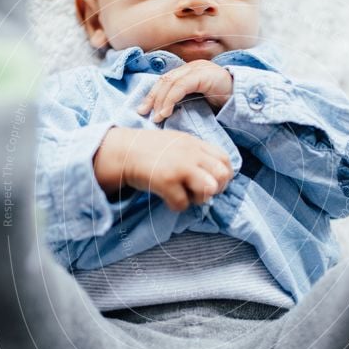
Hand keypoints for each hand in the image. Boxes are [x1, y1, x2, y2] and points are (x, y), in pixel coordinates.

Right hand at [93, 126, 233, 211]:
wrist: (123, 151)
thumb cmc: (150, 150)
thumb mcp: (178, 143)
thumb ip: (196, 154)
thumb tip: (213, 175)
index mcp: (195, 144)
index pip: (225, 160)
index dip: (224, 175)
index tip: (213, 182)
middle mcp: (191, 154)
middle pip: (222, 175)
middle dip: (217, 189)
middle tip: (202, 193)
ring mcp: (180, 167)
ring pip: (209, 189)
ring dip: (200, 199)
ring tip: (187, 197)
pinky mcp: (166, 181)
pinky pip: (183, 203)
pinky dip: (177, 206)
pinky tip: (168, 199)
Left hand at [136, 60, 232, 121]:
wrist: (245, 98)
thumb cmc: (224, 103)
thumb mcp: (200, 102)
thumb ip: (185, 102)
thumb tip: (165, 114)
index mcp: (189, 71)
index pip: (166, 80)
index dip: (153, 94)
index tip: (144, 109)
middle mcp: (192, 67)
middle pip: (165, 79)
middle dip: (152, 97)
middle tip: (143, 112)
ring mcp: (198, 68)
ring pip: (170, 82)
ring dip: (160, 100)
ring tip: (156, 116)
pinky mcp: (203, 75)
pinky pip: (181, 86)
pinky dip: (170, 99)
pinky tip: (166, 112)